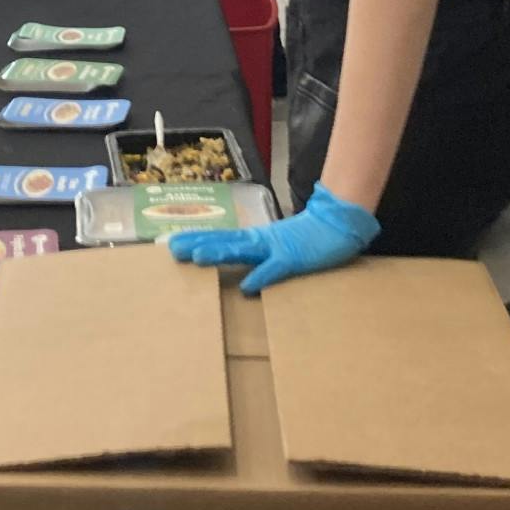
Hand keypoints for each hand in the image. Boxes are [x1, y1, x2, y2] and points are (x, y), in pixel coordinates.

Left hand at [169, 186, 379, 294]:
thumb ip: (257, 257)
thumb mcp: (276, 247)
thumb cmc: (307, 237)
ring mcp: (275, 248)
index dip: (197, 240)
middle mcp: (259, 241)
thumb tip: (239, 273)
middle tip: (172, 249)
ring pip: (242, 250)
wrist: (337, 224)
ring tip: (197, 257)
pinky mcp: (293, 259)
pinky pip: (275, 269)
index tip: (172, 244)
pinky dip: (262, 276)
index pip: (221, 238)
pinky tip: (247, 285)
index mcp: (255, 239)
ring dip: (220, 253)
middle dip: (197, 245)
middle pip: (223, 241)